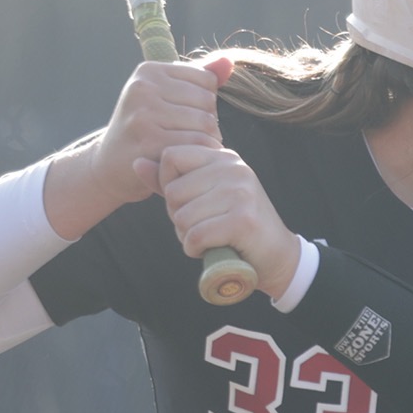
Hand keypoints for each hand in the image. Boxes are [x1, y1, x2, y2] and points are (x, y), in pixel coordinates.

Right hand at [96, 56, 233, 204]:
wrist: (109, 166)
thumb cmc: (144, 129)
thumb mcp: (164, 97)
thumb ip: (197, 80)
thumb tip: (228, 62)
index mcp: (149, 71)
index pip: (206, 79)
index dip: (207, 102)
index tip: (190, 117)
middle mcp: (143, 88)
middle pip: (208, 102)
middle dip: (209, 123)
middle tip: (193, 137)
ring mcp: (144, 114)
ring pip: (205, 124)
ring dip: (208, 140)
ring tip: (193, 148)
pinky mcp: (149, 142)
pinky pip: (196, 144)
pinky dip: (200, 154)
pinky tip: (189, 159)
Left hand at [150, 144, 301, 299]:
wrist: (277, 256)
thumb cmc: (234, 226)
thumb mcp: (202, 197)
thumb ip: (169, 181)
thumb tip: (135, 162)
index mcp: (223, 156)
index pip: (171, 156)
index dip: (169, 185)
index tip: (190, 202)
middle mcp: (233, 168)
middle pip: (173, 191)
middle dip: (179, 217)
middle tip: (205, 225)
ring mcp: (240, 192)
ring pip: (182, 217)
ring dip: (188, 236)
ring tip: (212, 237)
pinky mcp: (243, 219)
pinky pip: (196, 236)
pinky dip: (197, 250)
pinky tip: (213, 248)